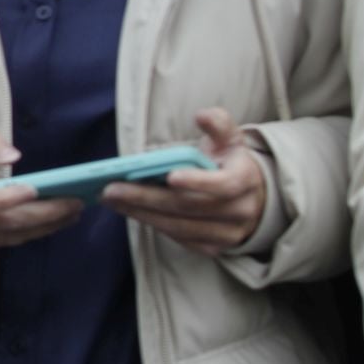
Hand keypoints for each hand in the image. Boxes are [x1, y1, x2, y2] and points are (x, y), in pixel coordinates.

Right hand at [0, 120, 82, 260]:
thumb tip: (13, 157)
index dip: (7, 199)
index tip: (38, 189)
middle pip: (0, 224)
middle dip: (43, 216)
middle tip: (73, 205)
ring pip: (4, 239)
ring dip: (41, 228)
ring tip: (68, 213)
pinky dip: (22, 235)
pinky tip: (41, 223)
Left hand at [102, 108, 267, 255]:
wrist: (252, 199)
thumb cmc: (230, 163)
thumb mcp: (230, 139)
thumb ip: (218, 124)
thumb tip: (202, 115)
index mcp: (245, 179)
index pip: (224, 184)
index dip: (198, 182)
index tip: (169, 176)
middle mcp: (240, 210)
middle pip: (189, 207)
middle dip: (147, 198)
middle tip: (111, 189)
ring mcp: (228, 233)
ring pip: (180, 226)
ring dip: (141, 214)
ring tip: (111, 199)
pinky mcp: (213, 247)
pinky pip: (178, 238)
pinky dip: (152, 223)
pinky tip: (128, 210)